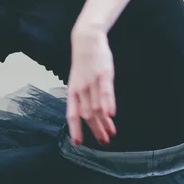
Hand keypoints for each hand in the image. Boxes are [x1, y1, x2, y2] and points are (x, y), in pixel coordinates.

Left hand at [66, 24, 116, 145]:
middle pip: (87, 114)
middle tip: (103, 142)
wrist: (87, 40)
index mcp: (72, 91)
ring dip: (103, 123)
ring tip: (110, 134)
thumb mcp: (78, 81)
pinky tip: (111, 115)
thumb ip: (83, 97)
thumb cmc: (84, 63)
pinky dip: (108, 104)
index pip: (72, 114)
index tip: (78, 143)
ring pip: (97, 107)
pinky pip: (105, 92)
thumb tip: (90, 114)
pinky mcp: (104, 74)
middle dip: (95, 130)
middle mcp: (81, 89)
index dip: (75, 129)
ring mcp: (92, 82)